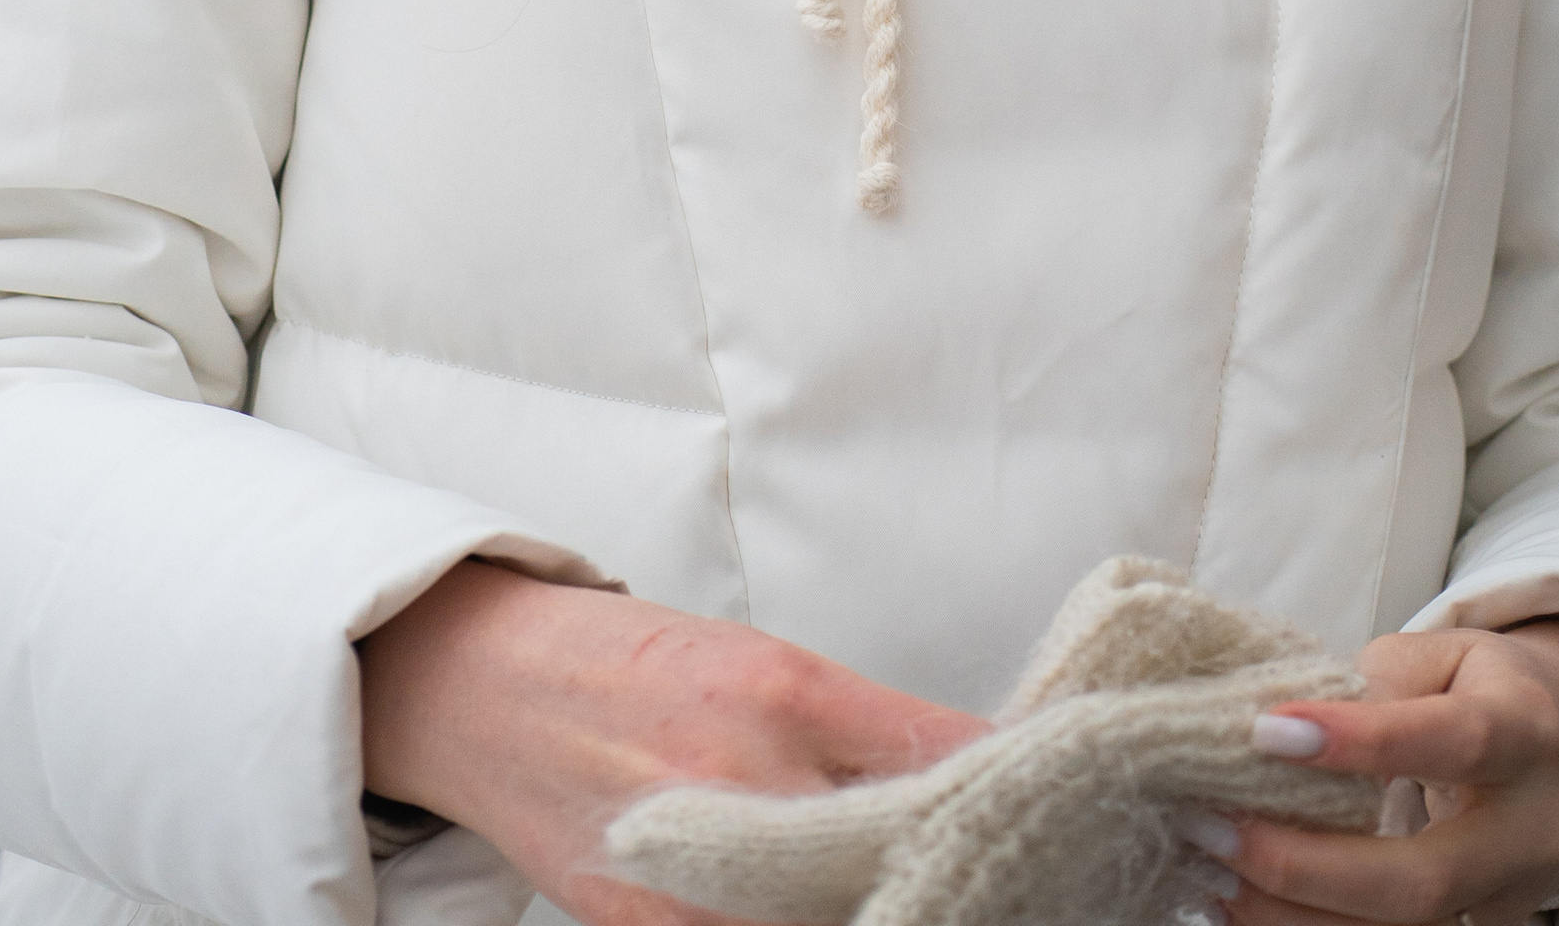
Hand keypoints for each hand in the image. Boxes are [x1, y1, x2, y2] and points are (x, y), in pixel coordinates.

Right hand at [359, 556, 984, 925]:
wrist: (483, 693)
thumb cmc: (627, 664)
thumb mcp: (760, 658)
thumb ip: (865, 727)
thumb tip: (980, 778)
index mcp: (784, 690)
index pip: (949, 758)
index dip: (1021, 794)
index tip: (1074, 810)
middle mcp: (749, 784)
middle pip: (911, 864)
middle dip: (976, 880)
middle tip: (1036, 883)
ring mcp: (701, 881)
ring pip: (849, 922)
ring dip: (906, 914)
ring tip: (950, 905)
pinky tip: (851, 919)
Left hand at [1185, 619, 1558, 925]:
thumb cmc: (1480, 688)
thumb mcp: (1440, 654)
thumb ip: (1375, 682)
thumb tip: (1282, 718)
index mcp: (1525, 732)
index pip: (1451, 741)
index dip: (1362, 741)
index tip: (1266, 730)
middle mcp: (1530, 831)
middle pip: (1426, 879)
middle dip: (1309, 865)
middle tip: (1215, 827)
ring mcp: (1510, 898)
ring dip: (1295, 911)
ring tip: (1211, 870)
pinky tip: (1241, 904)